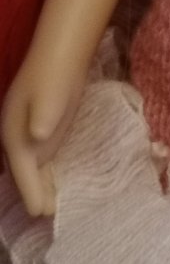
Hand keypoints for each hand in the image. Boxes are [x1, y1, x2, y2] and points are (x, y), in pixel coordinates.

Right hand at [1, 58, 86, 216]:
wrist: (61, 51)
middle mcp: (17, 136)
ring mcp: (29, 131)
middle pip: (24, 171)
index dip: (31, 192)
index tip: (41, 212)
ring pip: (33, 165)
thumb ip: (44, 118)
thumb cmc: (54, 74)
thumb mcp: (48, 96)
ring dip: (42, 183)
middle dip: (34, 192)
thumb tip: (39, 135)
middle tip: (49, 214)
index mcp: (13, 132)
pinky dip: (48, 170)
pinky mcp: (44, 125)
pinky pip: (42, 155)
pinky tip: (59, 178)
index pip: (22, 170)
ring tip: (54, 204)